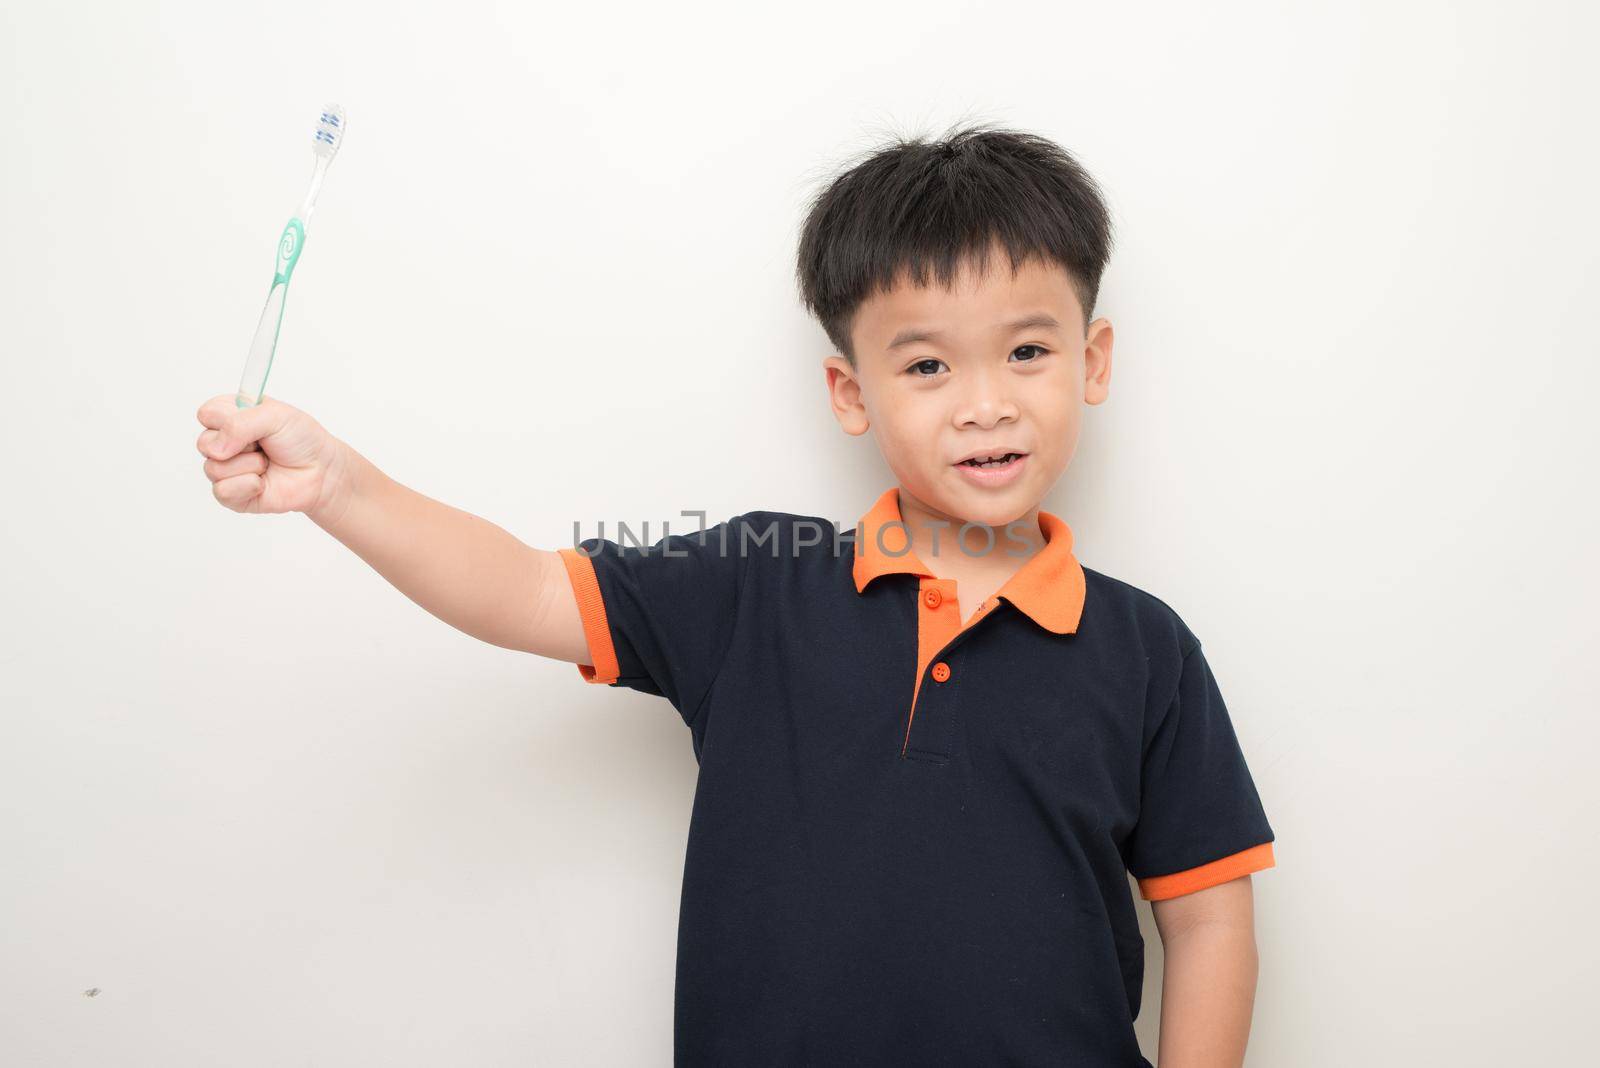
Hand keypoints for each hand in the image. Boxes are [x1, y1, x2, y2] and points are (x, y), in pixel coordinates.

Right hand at [195, 394, 349, 519]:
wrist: (321, 471)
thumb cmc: (301, 440)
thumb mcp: (276, 416)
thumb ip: (239, 423)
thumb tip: (215, 448)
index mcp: (231, 417)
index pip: (206, 414)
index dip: (224, 419)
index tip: (250, 420)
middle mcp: (224, 443)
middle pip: (203, 443)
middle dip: (239, 444)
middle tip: (263, 445)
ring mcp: (227, 469)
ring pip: (213, 468)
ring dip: (248, 465)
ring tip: (267, 463)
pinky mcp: (233, 494)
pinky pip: (222, 491)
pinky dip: (246, 486)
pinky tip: (262, 482)